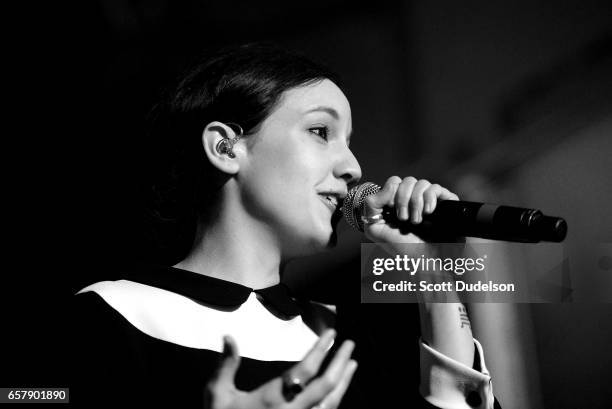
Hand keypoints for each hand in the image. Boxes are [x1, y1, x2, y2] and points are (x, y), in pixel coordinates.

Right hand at [205, 330, 356, 408]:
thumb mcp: (217, 396)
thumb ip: (226, 366)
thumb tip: (228, 337)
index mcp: (270, 399)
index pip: (304, 370)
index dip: (321, 350)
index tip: (332, 333)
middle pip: (325, 386)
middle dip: (340, 363)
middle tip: (350, 344)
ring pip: (330, 404)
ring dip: (344, 382)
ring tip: (352, 364)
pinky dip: (335, 401)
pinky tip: (338, 391)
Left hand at [361, 176, 458, 245]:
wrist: (430, 263)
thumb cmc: (404, 250)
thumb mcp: (376, 230)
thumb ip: (371, 205)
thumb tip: (389, 185)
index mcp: (397, 205)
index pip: (394, 182)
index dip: (390, 193)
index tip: (392, 212)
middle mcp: (414, 201)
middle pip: (406, 181)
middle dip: (402, 200)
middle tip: (404, 219)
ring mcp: (430, 201)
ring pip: (421, 183)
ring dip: (416, 202)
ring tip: (417, 222)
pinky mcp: (446, 203)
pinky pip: (436, 188)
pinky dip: (429, 199)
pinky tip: (429, 213)